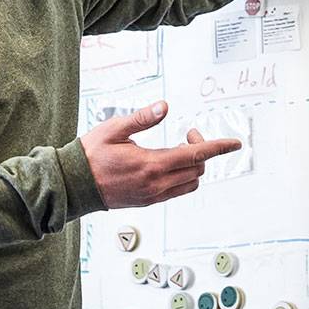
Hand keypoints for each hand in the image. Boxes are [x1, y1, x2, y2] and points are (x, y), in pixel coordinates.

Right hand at [80, 100, 240, 208]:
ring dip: (193, 166)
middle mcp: (155, 184)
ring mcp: (152, 196)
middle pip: (197, 170)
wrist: (72, 186)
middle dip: (202, 151)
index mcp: (150, 165)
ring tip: (178, 148)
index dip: (218, 147)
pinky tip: (169, 162)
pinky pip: (177, 191)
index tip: (235, 143)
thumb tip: (165, 106)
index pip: (195, 156)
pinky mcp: (147, 202)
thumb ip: (142, 118)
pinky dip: (183, 176)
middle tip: (188, 133)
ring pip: (190, 183)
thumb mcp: (114, 129)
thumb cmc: (90, 155)